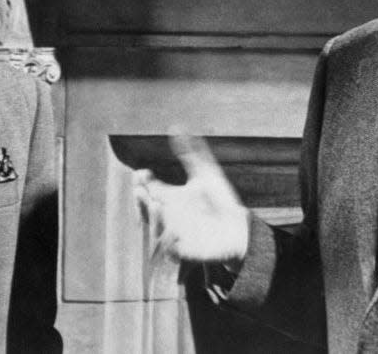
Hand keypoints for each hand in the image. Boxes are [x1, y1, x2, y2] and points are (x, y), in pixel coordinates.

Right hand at [133, 134, 249, 265]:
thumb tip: (176, 126)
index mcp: (170, 197)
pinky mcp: (183, 251)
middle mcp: (168, 215)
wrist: (239, 229)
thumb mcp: (207, 173)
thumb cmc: (221, 200)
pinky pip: (170, 249)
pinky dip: (168, 241)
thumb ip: (192, 152)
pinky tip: (171, 230)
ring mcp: (174, 233)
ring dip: (152, 217)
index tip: (143, 173)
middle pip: (146, 209)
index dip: (143, 181)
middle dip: (140, 200)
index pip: (150, 188)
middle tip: (139, 188)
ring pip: (155, 228)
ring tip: (154, 202)